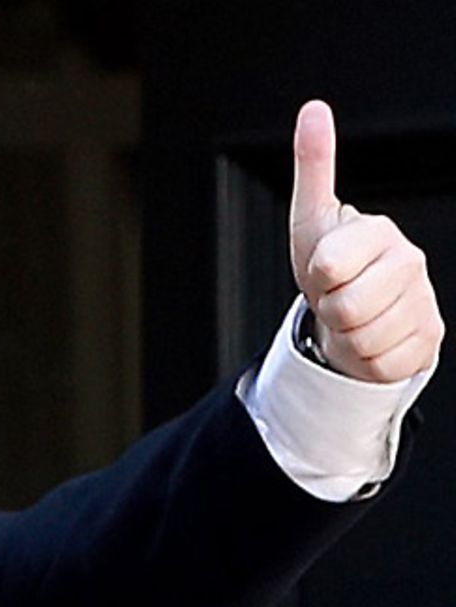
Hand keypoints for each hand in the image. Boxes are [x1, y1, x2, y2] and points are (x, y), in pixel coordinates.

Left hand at [289, 100, 443, 383]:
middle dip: (329, 308)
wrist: (354, 312)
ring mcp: (424, 303)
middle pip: (346, 308)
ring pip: (362, 339)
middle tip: (337, 295)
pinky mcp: (428, 341)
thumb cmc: (331, 264)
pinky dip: (365, 358)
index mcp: (380, 232)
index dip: (317, 276)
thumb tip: (314, 109)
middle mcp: (411, 263)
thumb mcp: (312, 218)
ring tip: (352, 315)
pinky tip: (372, 335)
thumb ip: (314, 165)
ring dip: (346, 335)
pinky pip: (379, 363)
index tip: (326, 268)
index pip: (329, 266)